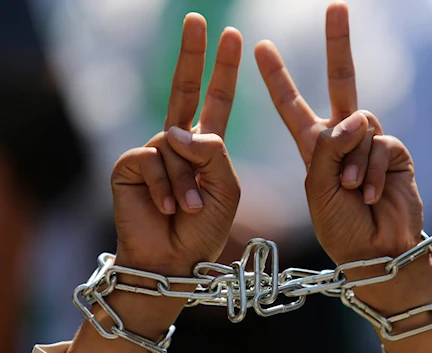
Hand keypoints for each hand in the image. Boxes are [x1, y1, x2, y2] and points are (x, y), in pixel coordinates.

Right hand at [112, 15, 241, 274]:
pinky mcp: (129, 163)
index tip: (232, 36)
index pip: (216, 100)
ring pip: (174, 144)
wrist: (175, 260)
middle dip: (192, 55)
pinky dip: (165, 187)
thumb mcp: (226, 186)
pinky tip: (166, 207)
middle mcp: (178, 141)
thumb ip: (212, 152)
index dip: (224, 70)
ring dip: (186, 182)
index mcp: (205, 145)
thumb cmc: (205, 227)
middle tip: (195, 18)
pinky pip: (152, 159)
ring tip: (188, 209)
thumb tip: (176, 129)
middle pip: (184, 89)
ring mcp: (153, 150)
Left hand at [254, 2, 417, 268]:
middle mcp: (343, 138)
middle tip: (336, 6)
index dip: (278, 78)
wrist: (374, 251)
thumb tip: (353, 118)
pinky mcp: (395, 150)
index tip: (261, 48)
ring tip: (349, 190)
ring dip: (351, 159)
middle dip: (338, 44)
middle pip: (342, 82)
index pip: (293, 105)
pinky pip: (380, 144)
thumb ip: (327, 149)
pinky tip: (369, 193)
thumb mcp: (316, 188)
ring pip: (359, 121)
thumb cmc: (339, 226)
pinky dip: (371, 170)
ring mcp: (371, 142)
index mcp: (315, 147)